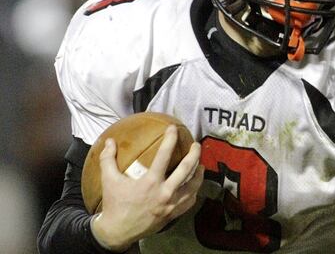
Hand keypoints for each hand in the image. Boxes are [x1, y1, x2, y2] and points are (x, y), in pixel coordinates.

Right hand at [91, 125, 204, 251]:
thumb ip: (107, 159)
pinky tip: (194, 186)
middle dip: (195, 154)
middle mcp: (165, 192)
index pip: (164, 155)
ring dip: (199, 174)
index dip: (170, 139)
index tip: (174, 129)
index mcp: (150, 182)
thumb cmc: (115, 204)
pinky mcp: (174, 214)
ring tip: (201, 165)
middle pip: (187, 169)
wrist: (118, 232)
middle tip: (196, 145)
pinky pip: (190, 202)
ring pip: (194, 186)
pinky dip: (194, 192)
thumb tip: (108, 141)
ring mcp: (171, 204)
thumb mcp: (108, 180)